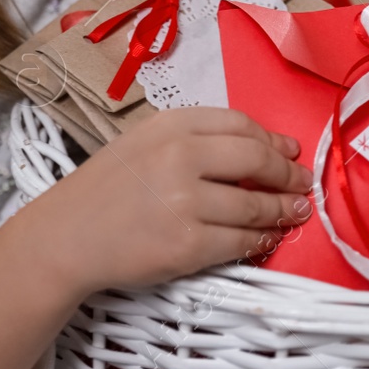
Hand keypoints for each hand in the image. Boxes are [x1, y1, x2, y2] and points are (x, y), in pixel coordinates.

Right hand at [27, 107, 312, 293]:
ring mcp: (185, 202)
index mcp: (171, 125)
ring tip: (295, 212)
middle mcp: (180, 157)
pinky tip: (268, 237)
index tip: (290, 152)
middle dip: (288, 174)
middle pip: (257, 159)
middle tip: (302, 184)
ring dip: (283, 210)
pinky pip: (241, 240)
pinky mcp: (188, 244)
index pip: (240, 124)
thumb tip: (264, 148)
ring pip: (255, 204)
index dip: (273, 140)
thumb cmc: (107, 190)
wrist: (66, 236)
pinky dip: (262, 239)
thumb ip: (196, 139)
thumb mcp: (145, 142)